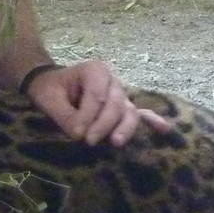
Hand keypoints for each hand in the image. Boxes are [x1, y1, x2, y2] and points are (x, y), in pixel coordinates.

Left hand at [24, 59, 172, 146]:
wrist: (51, 86)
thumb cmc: (50, 89)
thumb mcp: (49, 99)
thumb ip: (63, 115)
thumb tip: (78, 135)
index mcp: (95, 71)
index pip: (97, 95)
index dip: (88, 116)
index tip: (77, 134)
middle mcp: (112, 81)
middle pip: (116, 104)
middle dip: (104, 124)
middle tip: (89, 141)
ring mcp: (120, 95)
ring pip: (129, 112)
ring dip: (124, 128)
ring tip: (116, 142)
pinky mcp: (123, 108)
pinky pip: (141, 114)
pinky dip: (152, 121)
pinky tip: (164, 129)